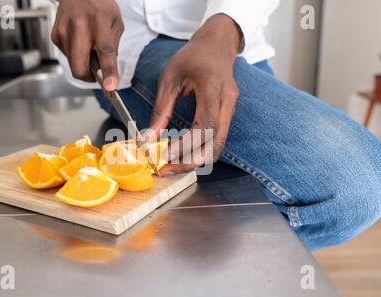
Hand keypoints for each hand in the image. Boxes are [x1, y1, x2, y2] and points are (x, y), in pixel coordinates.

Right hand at [51, 0, 123, 90]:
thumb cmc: (99, 6)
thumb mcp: (115, 22)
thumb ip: (113, 46)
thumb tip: (108, 70)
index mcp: (99, 21)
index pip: (104, 51)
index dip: (107, 71)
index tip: (109, 86)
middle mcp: (80, 26)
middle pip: (79, 66)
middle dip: (88, 78)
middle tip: (97, 74)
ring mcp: (64, 31)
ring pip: (73, 65)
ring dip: (83, 64)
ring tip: (88, 47)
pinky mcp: (55, 36)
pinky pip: (67, 56)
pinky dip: (76, 55)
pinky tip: (79, 41)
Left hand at [146, 14, 240, 174]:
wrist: (216, 44)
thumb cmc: (192, 57)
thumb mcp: (169, 77)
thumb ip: (161, 109)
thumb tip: (149, 138)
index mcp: (212, 86)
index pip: (205, 125)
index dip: (187, 145)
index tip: (166, 156)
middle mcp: (227, 100)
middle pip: (216, 143)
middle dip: (192, 161)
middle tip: (168, 169)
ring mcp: (231, 108)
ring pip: (219, 145)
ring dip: (197, 160)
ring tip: (172, 165)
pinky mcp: (228, 114)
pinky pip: (217, 139)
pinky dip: (200, 150)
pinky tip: (182, 153)